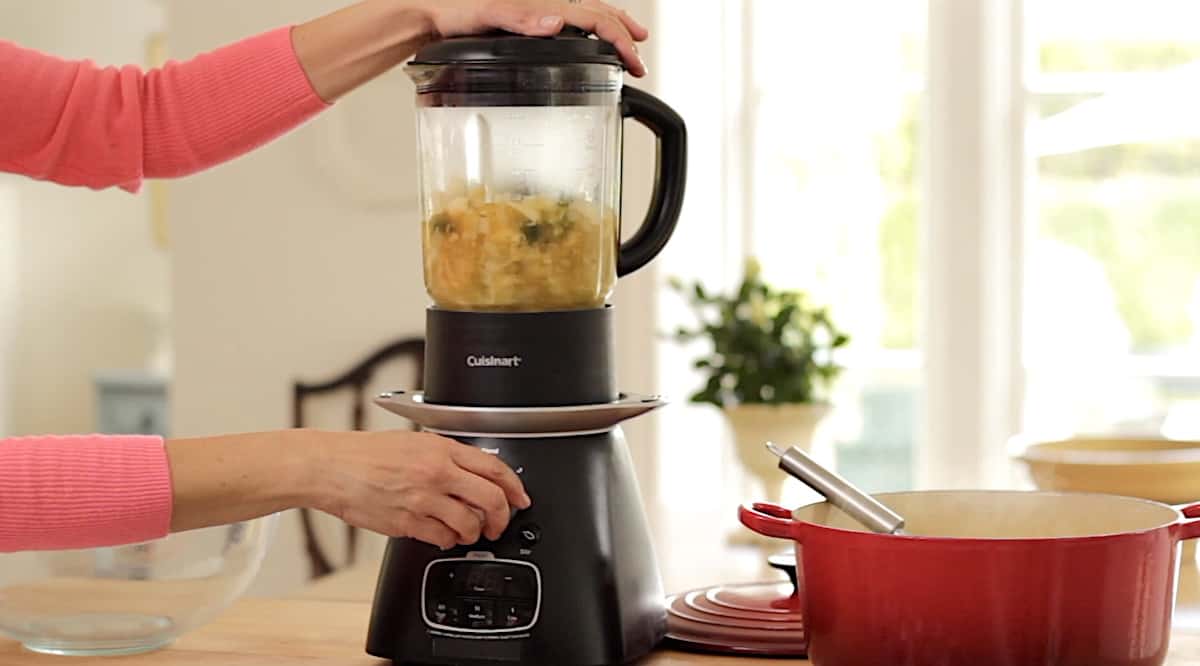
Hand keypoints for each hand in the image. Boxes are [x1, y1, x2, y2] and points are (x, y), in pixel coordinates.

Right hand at [314, 430, 530, 548]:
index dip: (514, 486)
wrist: (331, 468)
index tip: (520, 497)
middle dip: (502, 517)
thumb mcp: (413, 442)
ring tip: (468, 531)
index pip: (494, 467)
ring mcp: (422, 500)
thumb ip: (445, 456)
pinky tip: (443, 534)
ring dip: (474, 533)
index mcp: (440, 449)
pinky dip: (448, 540)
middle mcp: (436, 474)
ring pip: (469, 524)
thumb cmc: (365, 454)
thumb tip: (473, 472)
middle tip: (499, 523)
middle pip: (490, 499)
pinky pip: (442, 538)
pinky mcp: (407, 523)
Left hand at [423, 0, 649, 75]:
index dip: (618, 38)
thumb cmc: (451, 8)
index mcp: (541, 3)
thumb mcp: (486, 12)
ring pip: (585, 16)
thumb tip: (555, 20)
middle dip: (623, 32)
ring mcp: (536, 12)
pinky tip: (587, 44)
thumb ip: (520, 17)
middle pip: (596, 13)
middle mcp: (542, 4)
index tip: (634, 58)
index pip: (594, 18)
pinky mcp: (527, 21)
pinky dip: (587, 32)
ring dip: (610, 29)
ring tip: (627, 43)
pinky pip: (568, 22)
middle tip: (640, 54)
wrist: (429, 9)